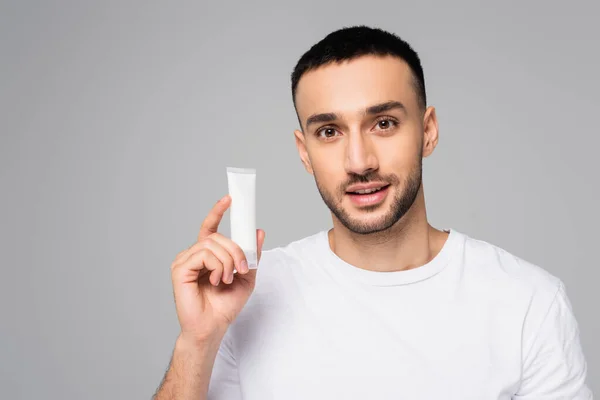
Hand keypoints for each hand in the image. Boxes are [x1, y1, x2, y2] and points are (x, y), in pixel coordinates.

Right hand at [170, 194, 264, 341]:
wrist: (213, 327)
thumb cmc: (225, 305)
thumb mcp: (247, 276)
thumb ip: (252, 255)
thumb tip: (258, 232)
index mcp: (207, 256)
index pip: (210, 228)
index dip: (218, 212)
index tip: (229, 199)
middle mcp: (193, 255)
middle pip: (217, 237)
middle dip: (236, 250)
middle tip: (242, 268)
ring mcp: (184, 261)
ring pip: (212, 244)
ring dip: (228, 261)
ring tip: (227, 279)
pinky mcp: (180, 269)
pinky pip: (203, 254)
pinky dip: (216, 266)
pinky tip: (216, 280)